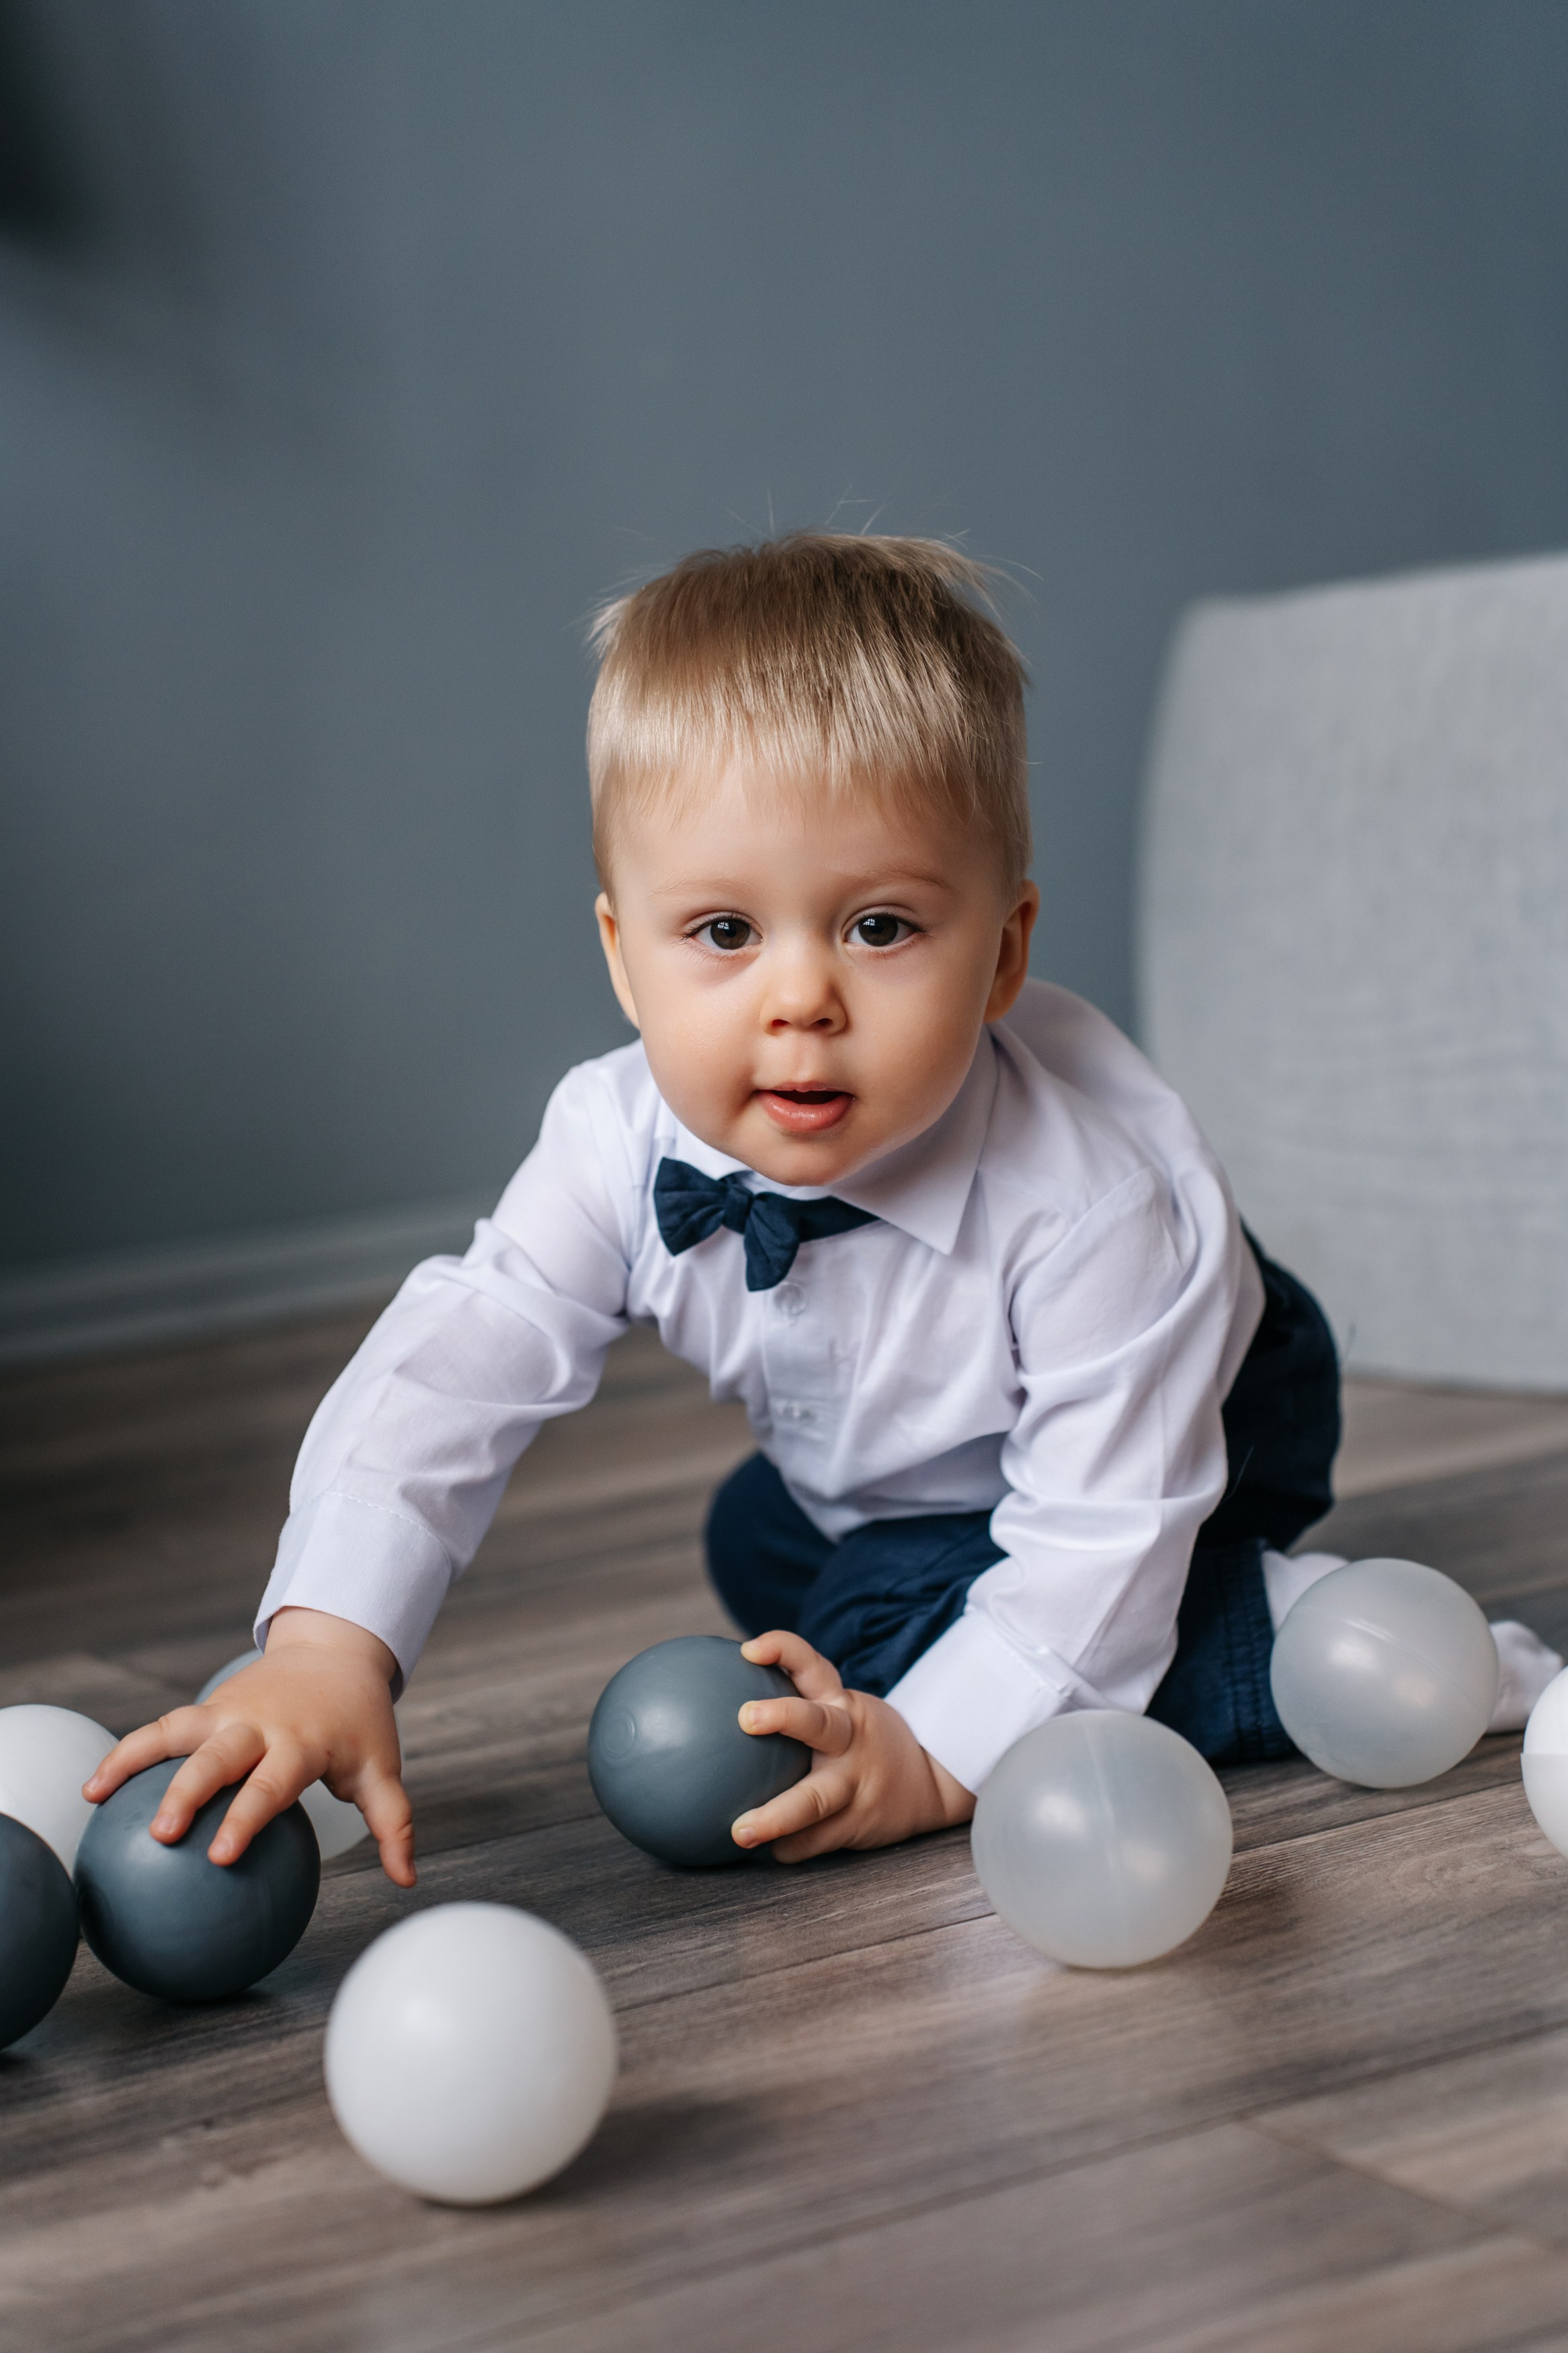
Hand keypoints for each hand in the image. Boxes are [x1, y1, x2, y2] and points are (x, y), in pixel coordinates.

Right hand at [82, 1608, 414, 1886]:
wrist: (334, 1653)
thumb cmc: (357, 1723)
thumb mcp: (381, 1767)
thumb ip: (392, 1823)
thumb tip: (407, 1881)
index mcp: (300, 1744)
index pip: (270, 1784)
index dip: (246, 1817)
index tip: (220, 1856)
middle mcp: (259, 1726)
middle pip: (216, 1758)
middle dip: (187, 1793)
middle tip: (161, 1836)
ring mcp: (227, 1713)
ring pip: (176, 1733)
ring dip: (136, 1761)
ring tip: (95, 1797)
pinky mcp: (207, 1709)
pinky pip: (161, 1729)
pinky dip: (127, 1752)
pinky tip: (94, 1789)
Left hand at [730, 1630, 973, 1861]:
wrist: (929, 1783)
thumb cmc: (859, 1741)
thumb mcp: (839, 1710)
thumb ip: (794, 1702)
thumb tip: (711, 1701)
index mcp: (840, 1704)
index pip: (811, 1665)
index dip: (783, 1651)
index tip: (749, 1650)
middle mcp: (847, 1739)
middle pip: (819, 1723)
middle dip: (783, 1716)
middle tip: (745, 1717)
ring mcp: (854, 1784)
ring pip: (817, 1799)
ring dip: (777, 1817)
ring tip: (740, 1832)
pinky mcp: (857, 1823)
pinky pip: (815, 1840)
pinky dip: (789, 1846)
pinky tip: (771, 1849)